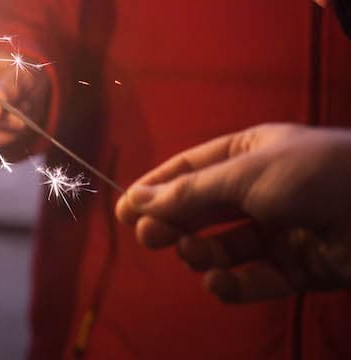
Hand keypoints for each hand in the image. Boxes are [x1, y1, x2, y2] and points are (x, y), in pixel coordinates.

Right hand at [116, 123, 350, 303]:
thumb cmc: (314, 175)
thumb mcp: (244, 175)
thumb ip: (188, 193)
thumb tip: (134, 199)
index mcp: (248, 153)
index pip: (189, 170)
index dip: (155, 189)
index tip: (122, 212)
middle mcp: (259, 189)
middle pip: (201, 210)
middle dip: (174, 224)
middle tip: (150, 238)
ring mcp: (278, 230)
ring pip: (222, 248)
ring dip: (202, 254)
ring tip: (196, 256)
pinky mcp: (297, 269)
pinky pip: (253, 279)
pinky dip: (233, 284)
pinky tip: (220, 283)